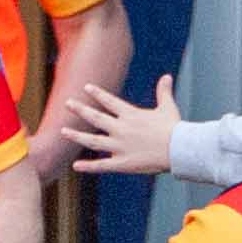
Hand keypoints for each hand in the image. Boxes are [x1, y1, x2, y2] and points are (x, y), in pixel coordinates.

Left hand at [64, 75, 180, 174]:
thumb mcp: (168, 107)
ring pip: (92, 141)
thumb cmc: (174, 128)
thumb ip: (163, 91)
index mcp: (131, 115)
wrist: (178, 149)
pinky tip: (75, 166)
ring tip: (62, 131)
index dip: (97, 94)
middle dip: (80, 110)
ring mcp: (119, 147)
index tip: (86, 88)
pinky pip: (101, 166)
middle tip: (67, 103)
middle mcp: (121, 129)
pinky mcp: (122, 163)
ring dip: (76, 136)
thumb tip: (167, 76)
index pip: (109, 101)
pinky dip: (88, 167)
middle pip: (95, 118)